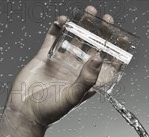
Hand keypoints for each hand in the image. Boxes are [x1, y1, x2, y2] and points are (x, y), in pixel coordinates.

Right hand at [7, 6, 114, 127]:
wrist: (25, 111)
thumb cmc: (50, 111)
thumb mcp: (73, 96)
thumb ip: (87, 78)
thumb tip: (99, 58)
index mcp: (88, 83)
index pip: (108, 65)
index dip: (117, 52)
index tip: (123, 38)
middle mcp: (78, 71)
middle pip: (94, 48)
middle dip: (102, 34)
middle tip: (107, 19)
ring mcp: (63, 63)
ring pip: (76, 40)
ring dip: (83, 26)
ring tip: (89, 13)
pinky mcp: (46, 57)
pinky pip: (54, 38)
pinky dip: (59, 28)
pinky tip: (64, 20)